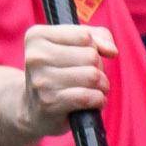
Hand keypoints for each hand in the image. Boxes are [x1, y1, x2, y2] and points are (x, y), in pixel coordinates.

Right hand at [17, 23, 114, 137]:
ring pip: (92, 76)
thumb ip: (98, 37)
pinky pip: (88, 96)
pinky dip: (98, 100)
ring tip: (91, 89)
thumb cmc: (59, 72)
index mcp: (36, 36)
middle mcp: (35, 57)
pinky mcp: (49, 103)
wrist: (33, 109)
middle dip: (98, 67)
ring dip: (101, 85)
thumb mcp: (74, 46)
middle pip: (90, 55)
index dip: (94, 47)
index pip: (84, 35)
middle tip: (87, 77)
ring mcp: (41, 81)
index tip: (83, 57)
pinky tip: (91, 102)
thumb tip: (111, 51)